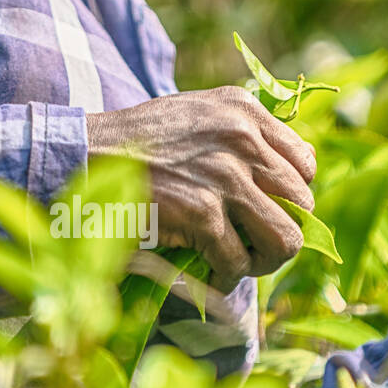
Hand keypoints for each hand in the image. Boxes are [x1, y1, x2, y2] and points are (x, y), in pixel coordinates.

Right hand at [86, 87, 316, 288]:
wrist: (82, 157)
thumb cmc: (135, 144)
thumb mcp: (197, 115)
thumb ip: (242, 134)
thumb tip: (292, 173)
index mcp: (244, 110)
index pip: (305, 164)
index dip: (291, 197)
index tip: (265, 210)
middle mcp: (242, 138)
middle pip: (303, 205)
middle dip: (279, 233)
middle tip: (251, 245)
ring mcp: (225, 177)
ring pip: (286, 239)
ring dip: (263, 261)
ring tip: (239, 263)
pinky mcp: (202, 214)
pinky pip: (239, 262)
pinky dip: (225, 277)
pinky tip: (208, 273)